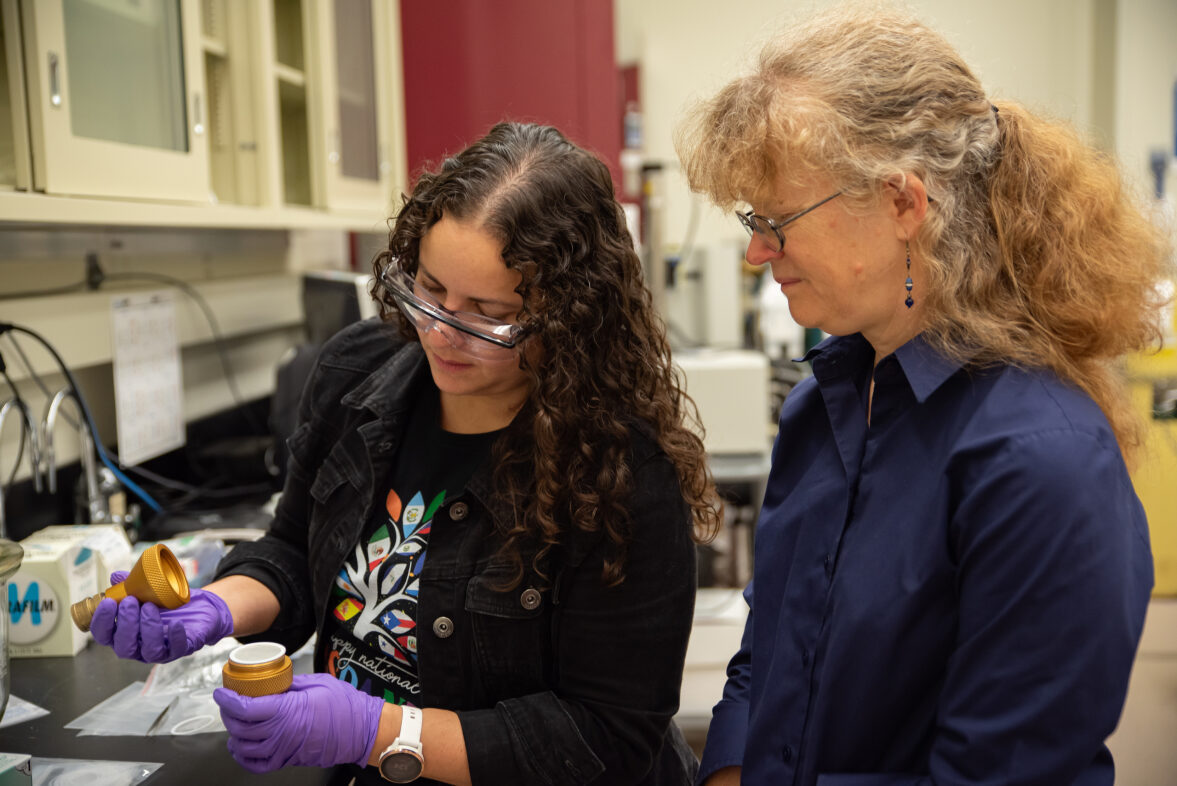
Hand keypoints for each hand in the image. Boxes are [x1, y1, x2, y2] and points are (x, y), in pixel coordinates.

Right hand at [90, 570, 233, 662]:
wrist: (200, 608)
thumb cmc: (168, 604)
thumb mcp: (149, 592)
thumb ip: (131, 585)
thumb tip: (116, 577)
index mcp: (125, 634)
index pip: (104, 635)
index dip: (101, 621)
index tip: (108, 602)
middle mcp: (139, 647)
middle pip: (124, 647)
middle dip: (125, 623)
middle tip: (131, 601)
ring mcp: (161, 651)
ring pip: (149, 651)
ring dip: (147, 628)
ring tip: (150, 607)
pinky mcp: (182, 648)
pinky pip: (177, 649)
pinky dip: (175, 636)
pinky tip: (176, 622)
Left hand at [213, 673, 385, 772]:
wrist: (362, 729)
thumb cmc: (344, 705)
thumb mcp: (317, 682)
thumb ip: (291, 683)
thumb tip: (273, 680)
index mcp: (287, 710)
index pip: (245, 708)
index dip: (227, 700)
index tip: (221, 692)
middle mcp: (281, 733)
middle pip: (240, 728)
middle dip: (228, 715)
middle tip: (228, 702)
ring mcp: (284, 749)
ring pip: (244, 747)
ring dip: (233, 734)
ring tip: (234, 722)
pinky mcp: (288, 760)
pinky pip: (257, 765)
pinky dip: (243, 758)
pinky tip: (241, 746)